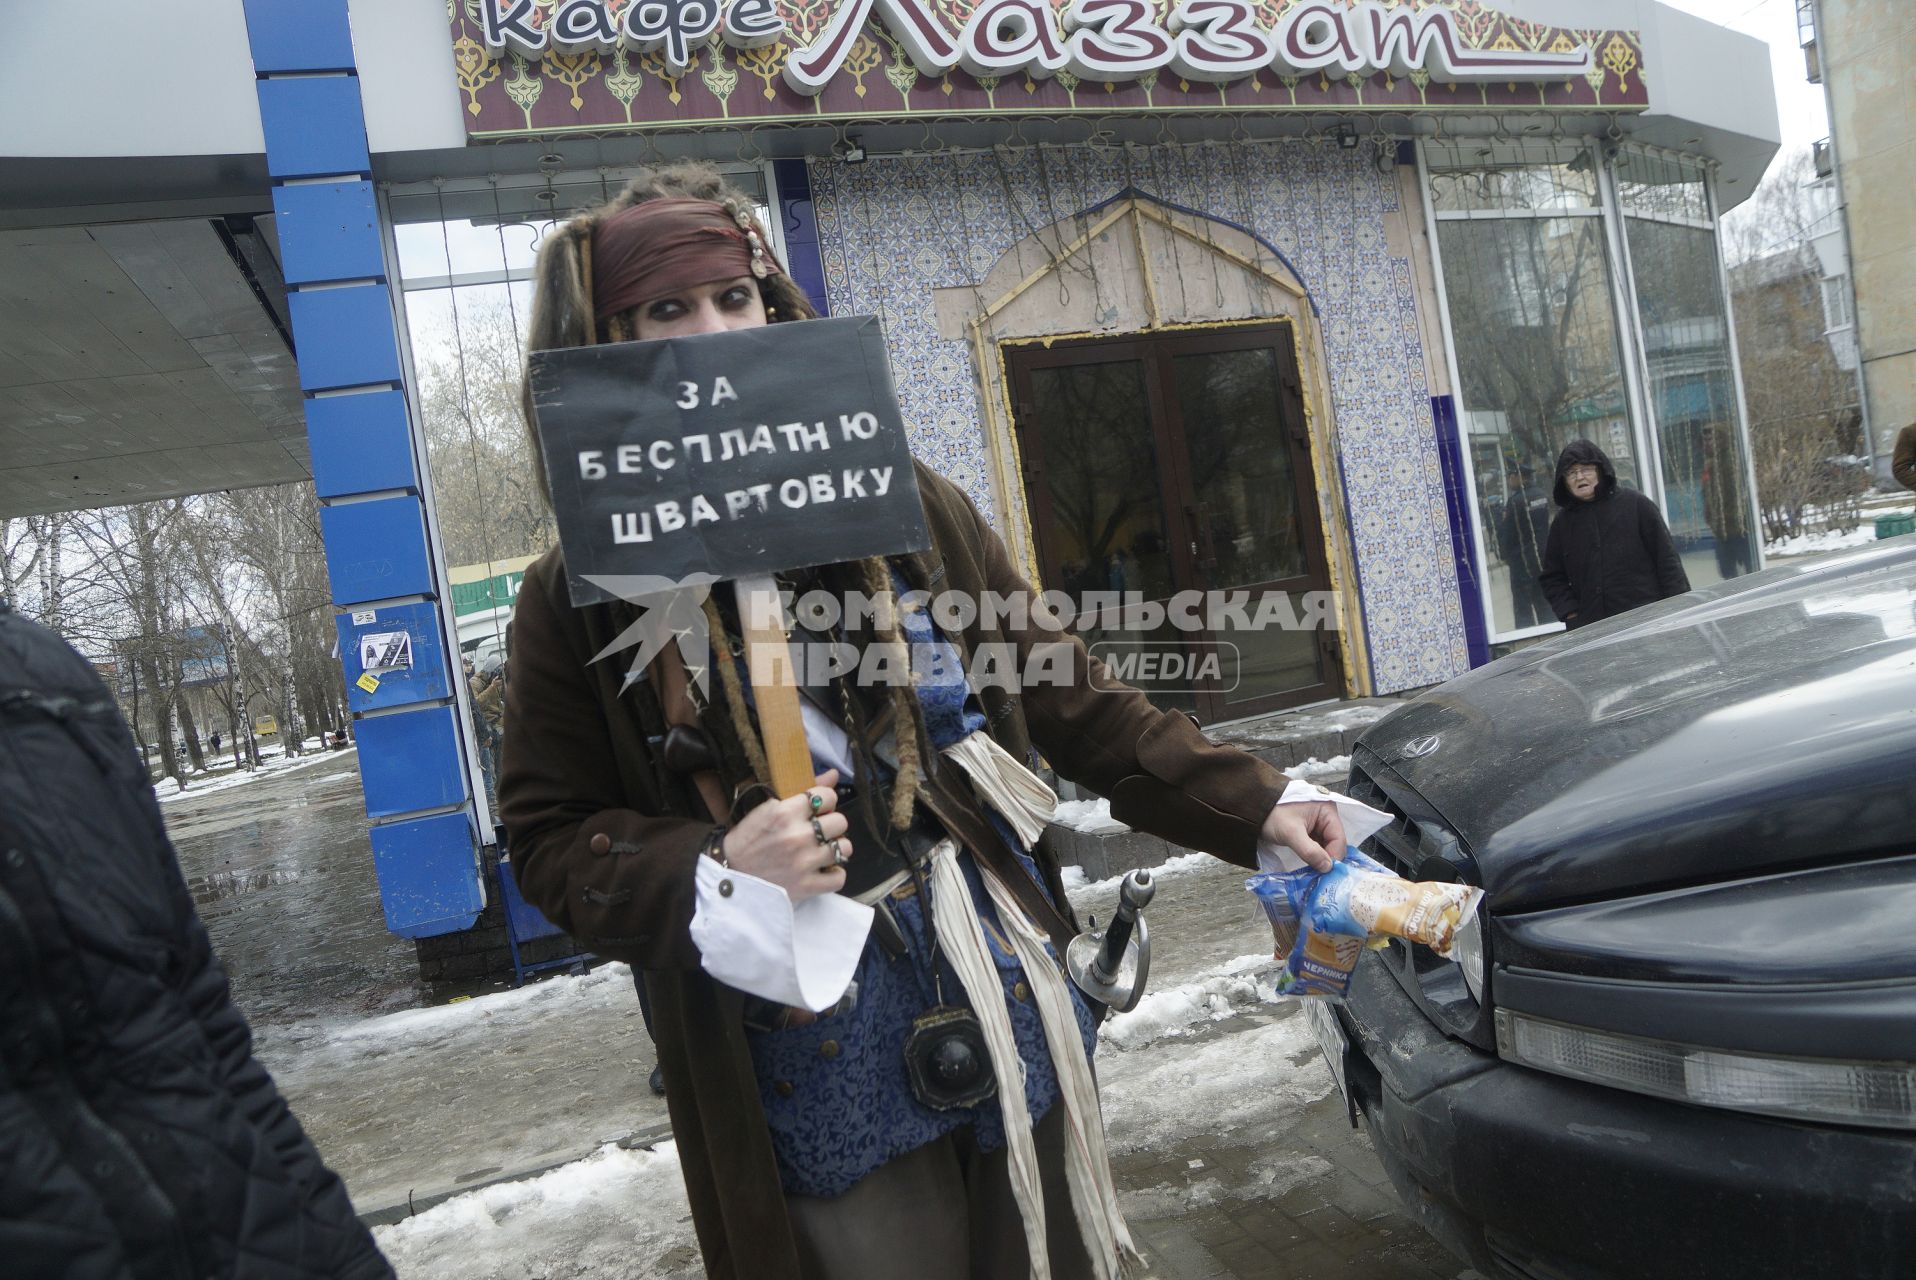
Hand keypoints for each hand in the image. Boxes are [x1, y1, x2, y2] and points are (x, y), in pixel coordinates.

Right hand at [722, 770, 851, 903]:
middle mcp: (798, 836)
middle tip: (819, 831)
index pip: (828, 797)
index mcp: (786, 813)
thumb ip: (803, 792)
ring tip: (822, 850)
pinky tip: (823, 869)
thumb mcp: (768, 808)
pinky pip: (839, 877)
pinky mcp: (807, 886)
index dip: (826, 801)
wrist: (731, 874)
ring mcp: (804, 862)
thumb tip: (834, 774)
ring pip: (844, 848)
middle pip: (840, 822)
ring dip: (835, 848)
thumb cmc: (748, 839)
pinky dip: (834, 874)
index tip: (818, 809)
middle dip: (831, 824)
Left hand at [1260, 800, 1346, 873]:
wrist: (1253, 810)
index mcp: (1327, 810)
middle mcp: (1326, 815)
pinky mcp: (1310, 831)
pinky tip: (1310, 865)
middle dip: (1328, 858)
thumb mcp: (1291, 833)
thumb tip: (1327, 867)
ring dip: (1320, 858)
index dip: (1334, 856)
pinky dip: (1314, 855)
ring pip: (1326, 846)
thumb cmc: (1272, 815)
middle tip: (1321, 874)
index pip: (1338, 838)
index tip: (1326, 872)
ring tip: (1315, 871)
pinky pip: (1317, 846)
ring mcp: (1318, 824)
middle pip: (1334, 842)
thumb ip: (1310, 851)